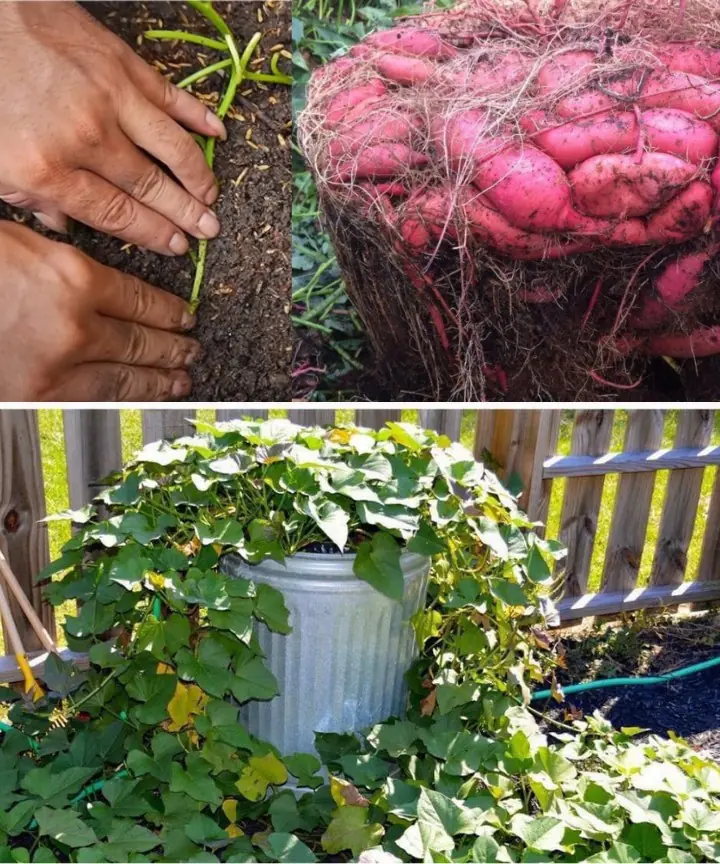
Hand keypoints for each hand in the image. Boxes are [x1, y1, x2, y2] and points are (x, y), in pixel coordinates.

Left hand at [0, 1, 224, 254]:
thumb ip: (29, 197)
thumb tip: (65, 227)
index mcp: (48, 169)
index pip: (116, 214)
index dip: (153, 234)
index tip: (178, 246)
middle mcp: (85, 138)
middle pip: (149, 187)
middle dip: (184, 214)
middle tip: (209, 229)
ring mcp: (108, 98)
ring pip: (169, 147)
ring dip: (197, 175)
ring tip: (211, 196)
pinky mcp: (119, 62)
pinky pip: (169, 96)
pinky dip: (197, 116)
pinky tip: (217, 133)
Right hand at [0, 221, 199, 400]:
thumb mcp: (20, 244)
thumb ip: (65, 263)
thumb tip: (99, 280)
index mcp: (72, 276)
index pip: (139, 298)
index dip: (168, 311)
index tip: (185, 316)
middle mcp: (76, 324)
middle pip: (141, 340)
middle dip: (173, 347)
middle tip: (190, 350)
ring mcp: (61, 366)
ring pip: (126, 377)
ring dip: (160, 380)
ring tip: (179, 380)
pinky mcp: (41, 398)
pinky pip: (98, 401)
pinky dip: (128, 401)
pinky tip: (144, 400)